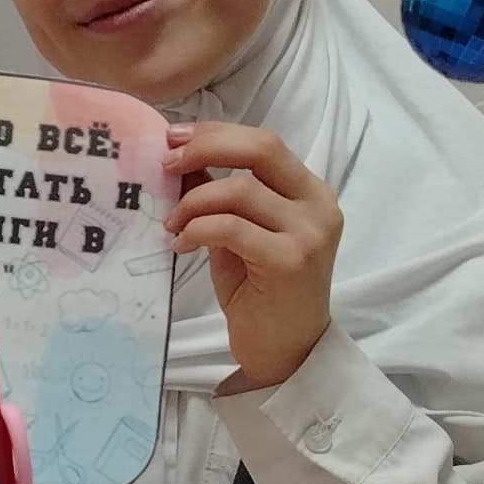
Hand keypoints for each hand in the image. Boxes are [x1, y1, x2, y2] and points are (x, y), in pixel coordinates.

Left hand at [163, 121, 341, 392]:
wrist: (285, 351)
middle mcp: (318, 206)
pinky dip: (197, 229)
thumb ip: (222, 196)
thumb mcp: (239, 233)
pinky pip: (230, 228)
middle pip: (260, 150)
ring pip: (239, 190)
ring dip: (192, 202)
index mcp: (310, 192)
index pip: (263, 142)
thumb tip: (181, 158)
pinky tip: (182, 244)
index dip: (215, 133)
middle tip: (165, 164)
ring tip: (172, 224)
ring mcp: (309, 233)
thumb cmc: (261, 292)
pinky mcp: (289, 261)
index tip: (173, 139)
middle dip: (205, 147)